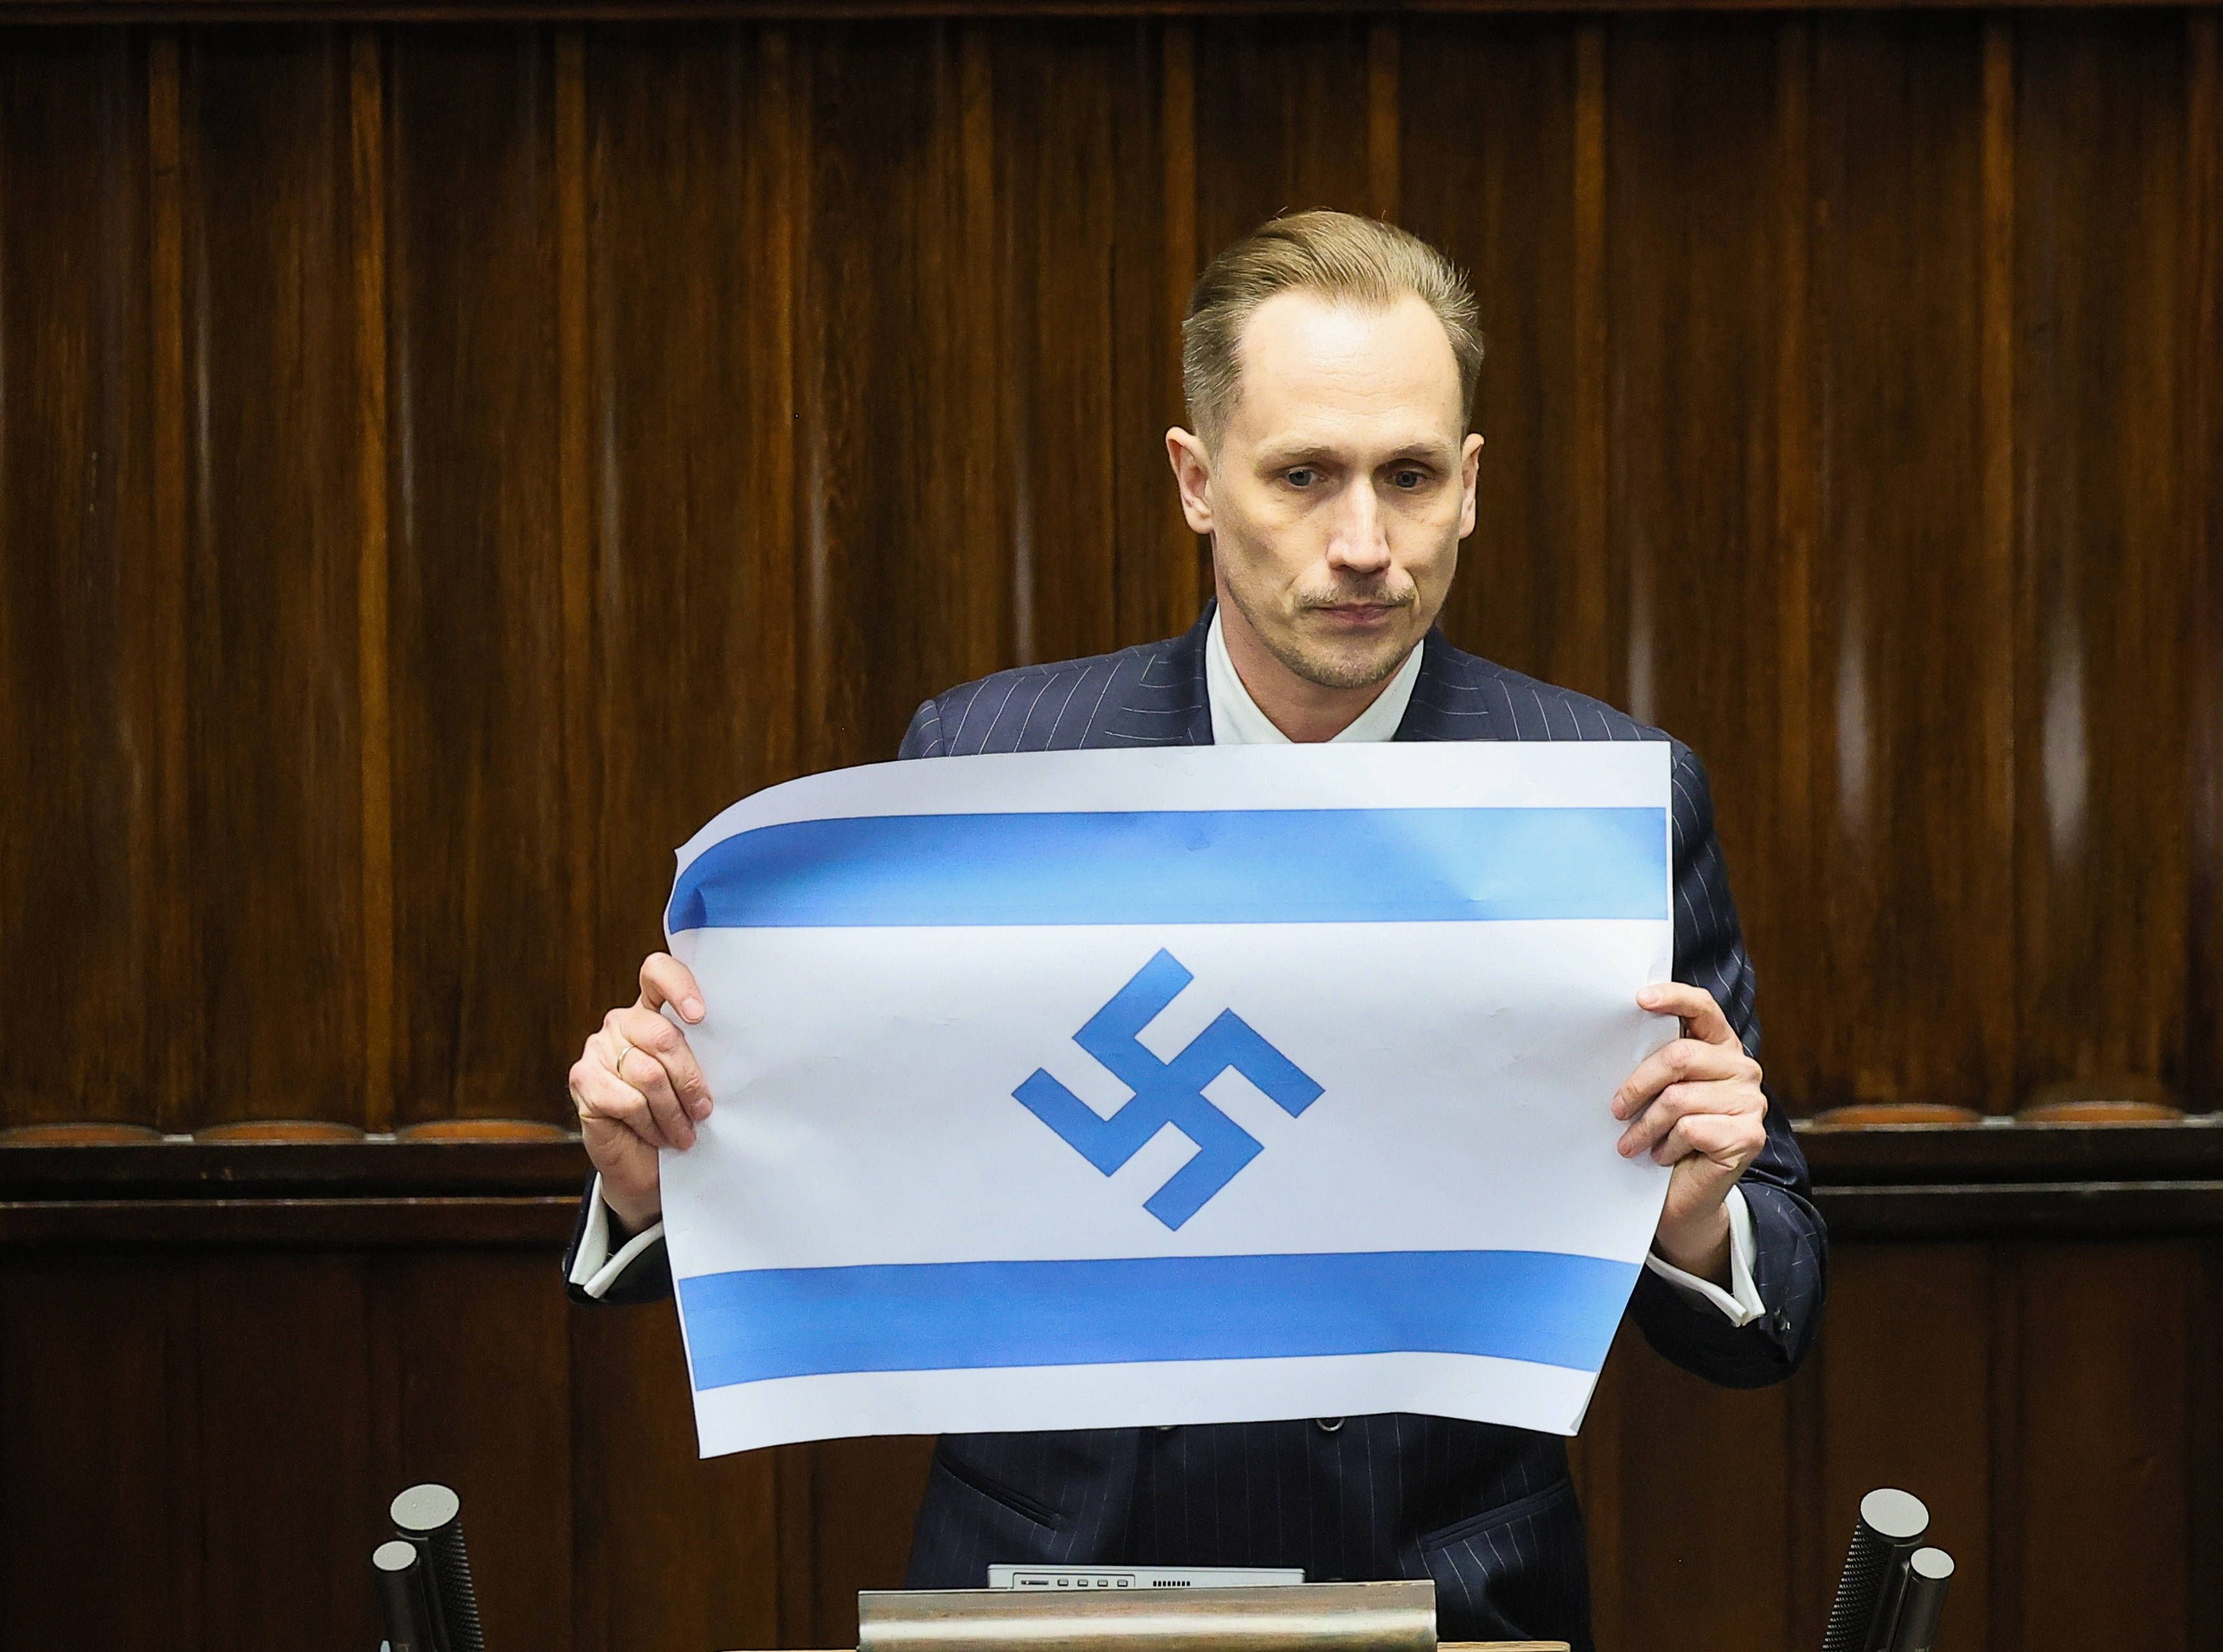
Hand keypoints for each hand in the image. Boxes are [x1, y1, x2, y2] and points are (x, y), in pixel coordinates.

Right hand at [568, 953, 712, 1231]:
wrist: (645, 1165)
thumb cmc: (677, 1117)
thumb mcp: (696, 1081)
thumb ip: (704, 1057)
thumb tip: (736, 1054)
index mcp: (652, 1011)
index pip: (657, 973)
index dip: (679, 986)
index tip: (700, 1016)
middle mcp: (621, 1023)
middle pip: (663, 1036)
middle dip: (690, 1080)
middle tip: (703, 1111)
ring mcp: (598, 1049)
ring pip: (648, 1074)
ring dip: (673, 1112)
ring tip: (684, 1133)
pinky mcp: (582, 1079)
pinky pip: (627, 1100)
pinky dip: (649, 1124)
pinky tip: (656, 1136)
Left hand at [1610, 982, 1766, 1283]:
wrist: (1685, 1197)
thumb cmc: (1666, 1136)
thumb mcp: (1658, 1092)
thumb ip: (1655, 1063)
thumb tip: (1613, 1037)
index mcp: (1720, 1047)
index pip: (1703, 1008)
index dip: (1673, 997)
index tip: (1639, 999)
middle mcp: (1742, 1068)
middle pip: (1680, 1056)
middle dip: (1637, 1083)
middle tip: (1615, 1109)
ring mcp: (1752, 1102)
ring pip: (1679, 1098)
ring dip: (1646, 1125)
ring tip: (1632, 1143)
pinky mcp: (1749, 1136)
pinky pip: (1691, 1129)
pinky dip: (1666, 1145)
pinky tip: (1663, 1156)